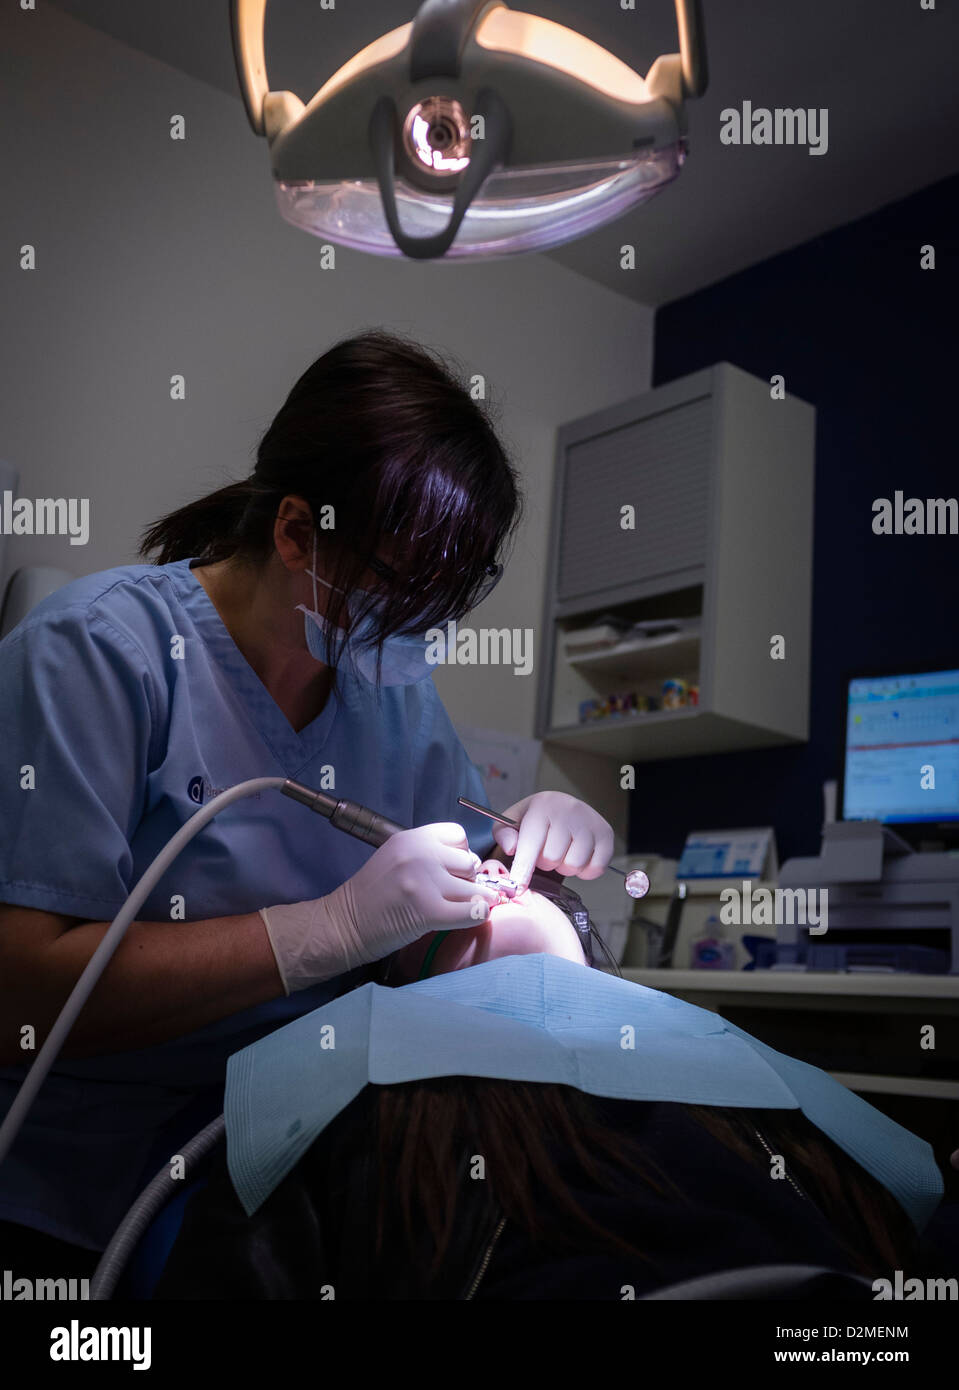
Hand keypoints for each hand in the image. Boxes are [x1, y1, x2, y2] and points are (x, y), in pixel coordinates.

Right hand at [260, 823, 499, 992]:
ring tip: (465, 907)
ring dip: (475, 899)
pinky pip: (471, 912)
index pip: (458, 835)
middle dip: (468, 878)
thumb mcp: (395, 858)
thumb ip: (426, 854)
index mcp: (411, 838)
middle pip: (469, 861)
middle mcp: (420, 854)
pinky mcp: (429, 911)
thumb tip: (469, 865)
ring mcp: (424, 882)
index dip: (460, 853)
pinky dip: (477, 917)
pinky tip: (473, 918)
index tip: (453, 869)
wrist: (344, 924)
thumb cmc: (372, 895)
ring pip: (474, 888)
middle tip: (456, 892)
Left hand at [491, 791, 613, 890]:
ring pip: (573, 866)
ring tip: (562, 852)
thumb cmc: (535, 818)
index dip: (522, 868)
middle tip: (545, 851)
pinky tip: (578, 856)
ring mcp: (590, 822)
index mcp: (542, 806)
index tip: (517, 887)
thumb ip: (503, 834)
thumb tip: (512, 849)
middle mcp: (569, 811)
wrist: (563, 806)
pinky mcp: (606, 834)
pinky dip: (584, 871)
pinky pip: (595, 868)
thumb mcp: (512, 820)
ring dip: (564, 867)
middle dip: (545, 863)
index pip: (531, 843)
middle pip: (552, 859)